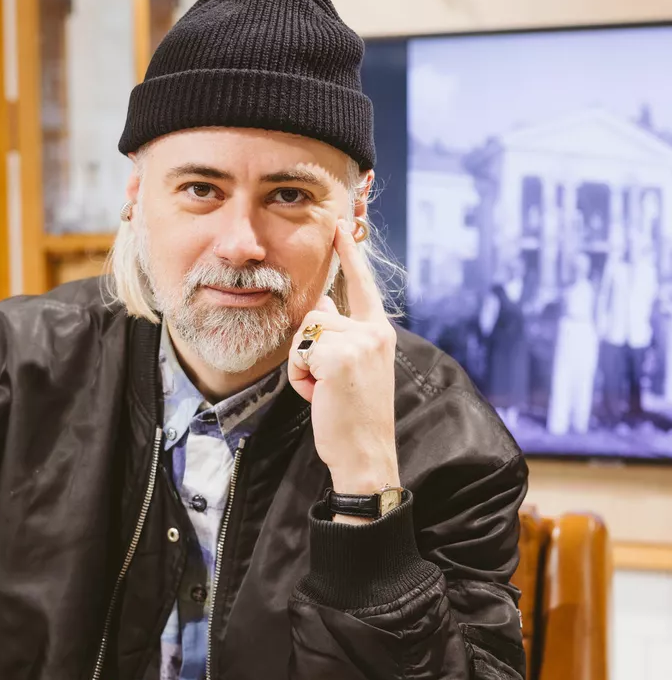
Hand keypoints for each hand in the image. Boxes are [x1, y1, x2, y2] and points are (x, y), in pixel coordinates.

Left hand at [288, 218, 399, 507]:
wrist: (365, 454)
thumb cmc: (353, 416)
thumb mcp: (351, 368)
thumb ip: (341, 334)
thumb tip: (326, 303)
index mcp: (380, 332)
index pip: (363, 285)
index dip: (350, 254)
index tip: (341, 224)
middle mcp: (375, 331)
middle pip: (318, 313)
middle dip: (308, 349)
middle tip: (327, 385)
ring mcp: (360, 341)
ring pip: (306, 331)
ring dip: (302, 365)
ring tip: (325, 391)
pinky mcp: (340, 355)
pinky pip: (299, 351)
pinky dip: (300, 377)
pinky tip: (320, 396)